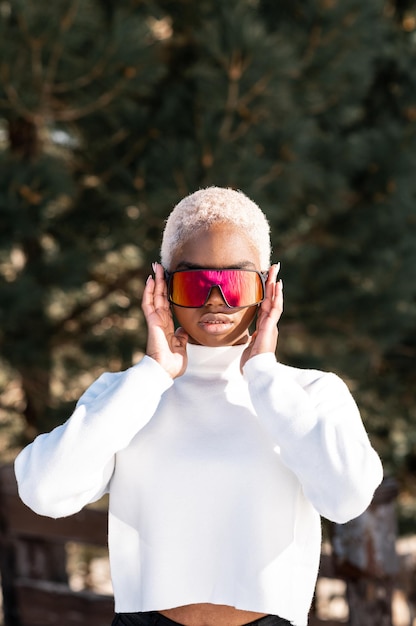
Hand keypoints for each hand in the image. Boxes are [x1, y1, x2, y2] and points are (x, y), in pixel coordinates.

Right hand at [141, 262, 187, 377]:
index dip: (167, 292)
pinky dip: (149, 291)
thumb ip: (181, 338)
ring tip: (155, 267)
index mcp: (168, 327)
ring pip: (155, 297)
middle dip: (161, 281)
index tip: (167, 280)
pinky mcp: (152, 322)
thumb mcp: (181, 348)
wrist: (164, 372)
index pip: (167, 305)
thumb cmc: (172, 365)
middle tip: (159, 266)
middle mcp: (160, 321)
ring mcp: (155, 321)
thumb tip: (183, 330)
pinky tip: (151, 280)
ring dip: (155, 281)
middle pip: (160, 297)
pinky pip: (149, 304)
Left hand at [240, 264, 282, 369]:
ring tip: (276, 270)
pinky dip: (276, 296)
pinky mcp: (270, 327)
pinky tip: (277, 285)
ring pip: (274, 300)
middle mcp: (269, 324)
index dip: (266, 294)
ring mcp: (271, 325)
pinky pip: (274, 308)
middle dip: (272, 283)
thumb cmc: (252, 363)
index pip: (264, 306)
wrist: (257, 372)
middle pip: (271, 299)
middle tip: (274, 267)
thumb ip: (251, 340)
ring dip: (274, 284)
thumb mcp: (249, 347)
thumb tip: (249, 338)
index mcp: (263, 328)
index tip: (267, 281)